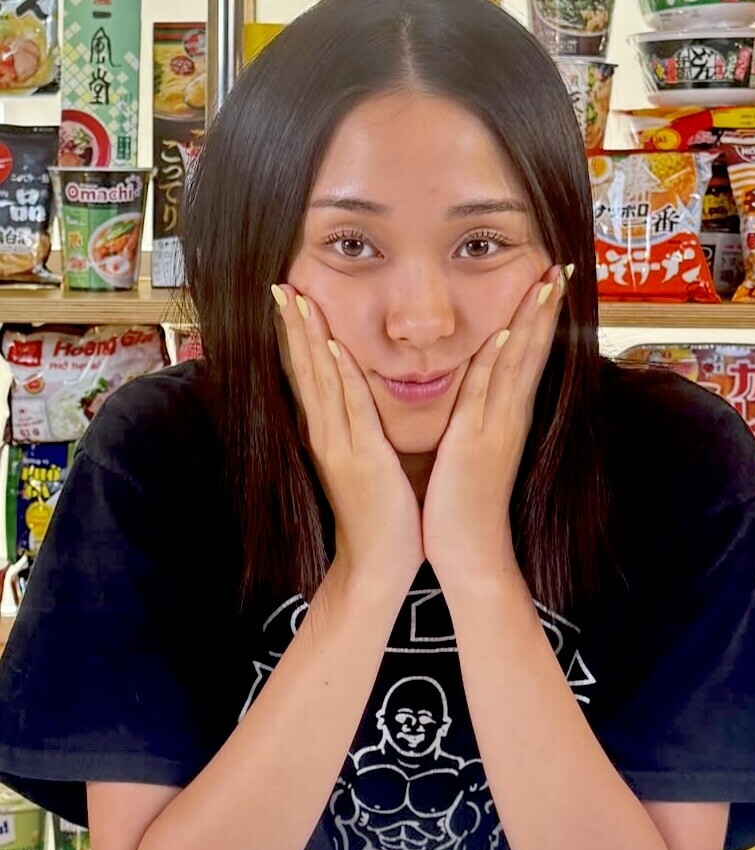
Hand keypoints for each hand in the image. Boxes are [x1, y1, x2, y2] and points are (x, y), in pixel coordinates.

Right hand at [272, 284, 424, 588]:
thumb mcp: (365, 466)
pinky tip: (333, 346)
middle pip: (306, 370)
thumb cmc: (379, 518)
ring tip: (295, 298)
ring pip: (321, 380)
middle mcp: (327, 435)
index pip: (312, 376)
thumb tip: (360, 409)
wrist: (376, 566)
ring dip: (308, 338)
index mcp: (330, 435)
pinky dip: (340, 376)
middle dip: (294, 325)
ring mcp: (340, 446)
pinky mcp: (361, 460)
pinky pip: (350, 409)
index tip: (291, 299)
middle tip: (280, 284)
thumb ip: (359, 435)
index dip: (300, 337)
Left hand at [421, 267, 564, 584]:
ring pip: (517, 364)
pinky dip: (498, 364)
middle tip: (560, 262)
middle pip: (531, 350)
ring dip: (531, 321)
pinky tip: (503, 334)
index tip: (550, 280)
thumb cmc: (466, 507)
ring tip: (546, 280)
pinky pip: (487, 396)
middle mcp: (509, 417)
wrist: (471, 554)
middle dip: (545, 306)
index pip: (526, 355)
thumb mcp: (475, 453)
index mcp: (506, 417)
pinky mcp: (476, 445)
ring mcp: (496, 429)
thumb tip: (479, 398)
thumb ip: (479, 421)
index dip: (538, 317)